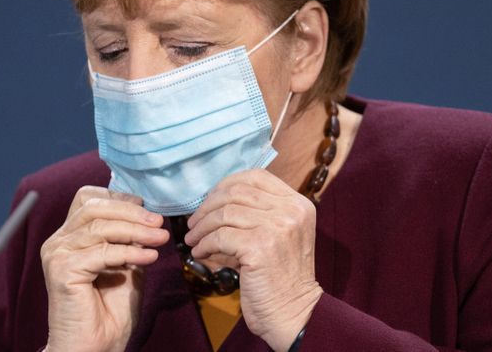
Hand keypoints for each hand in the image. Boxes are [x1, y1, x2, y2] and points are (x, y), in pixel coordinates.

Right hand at [40, 186, 169, 351]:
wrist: (96, 347)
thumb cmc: (109, 311)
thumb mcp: (126, 264)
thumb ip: (129, 240)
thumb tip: (148, 217)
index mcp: (69, 236)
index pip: (88, 199)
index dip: (118, 199)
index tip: (147, 209)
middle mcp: (58, 241)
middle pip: (95, 208)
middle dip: (131, 213)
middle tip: (159, 222)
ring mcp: (57, 254)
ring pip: (101, 228)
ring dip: (136, 231)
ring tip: (161, 238)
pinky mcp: (62, 270)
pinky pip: (102, 252)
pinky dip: (130, 252)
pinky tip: (149, 257)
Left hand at [185, 169, 322, 351]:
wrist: (294, 313)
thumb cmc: (280, 277)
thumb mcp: (278, 235)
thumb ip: (257, 213)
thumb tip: (215, 199)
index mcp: (298, 204)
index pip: (256, 177)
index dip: (226, 185)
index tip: (210, 201)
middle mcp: (291, 211)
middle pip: (236, 192)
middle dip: (208, 206)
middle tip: (193, 223)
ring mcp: (277, 227)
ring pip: (224, 213)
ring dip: (201, 227)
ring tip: (193, 240)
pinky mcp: (260, 246)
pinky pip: (219, 237)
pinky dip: (204, 244)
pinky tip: (199, 253)